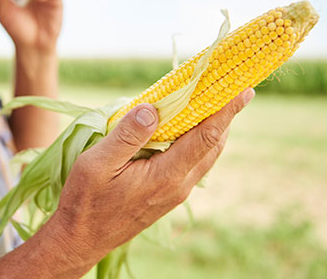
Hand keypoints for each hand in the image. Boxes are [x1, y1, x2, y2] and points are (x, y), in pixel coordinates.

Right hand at [48, 88, 254, 267]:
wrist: (82, 239)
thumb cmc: (85, 201)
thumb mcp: (97, 163)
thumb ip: (127, 135)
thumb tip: (152, 108)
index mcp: (166, 175)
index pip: (206, 137)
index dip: (226, 111)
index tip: (244, 90)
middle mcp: (178, 185)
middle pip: (213, 145)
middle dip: (224, 115)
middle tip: (226, 87)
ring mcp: (175, 192)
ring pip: (205, 156)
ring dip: (211, 129)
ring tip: (209, 102)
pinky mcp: (167, 195)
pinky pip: (192, 163)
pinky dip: (196, 141)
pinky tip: (182, 129)